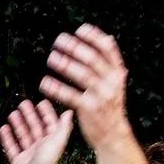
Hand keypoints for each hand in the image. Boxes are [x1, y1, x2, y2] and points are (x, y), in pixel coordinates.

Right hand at [0, 99, 73, 163]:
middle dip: (29, 115)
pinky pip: (12, 147)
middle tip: (24, 104)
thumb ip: (64, 126)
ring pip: (23, 135)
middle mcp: (41, 146)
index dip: (46, 112)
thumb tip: (69, 112)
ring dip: (18, 124)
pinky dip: (7, 138)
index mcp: (52, 140)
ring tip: (13, 114)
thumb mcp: (58, 140)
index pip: (49, 122)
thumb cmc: (48, 161)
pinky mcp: (18, 160)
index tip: (41, 102)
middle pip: (35, 127)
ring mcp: (29, 153)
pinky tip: (3, 129)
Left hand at [39, 24, 131, 149]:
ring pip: (82, 75)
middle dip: (75, 47)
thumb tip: (107, 38)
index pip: (108, 49)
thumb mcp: (115, 83)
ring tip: (51, 57)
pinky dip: (56, 88)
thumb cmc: (108, 105)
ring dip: (65, 65)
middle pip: (93, 59)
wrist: (112, 134)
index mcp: (118, 73)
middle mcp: (112, 82)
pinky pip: (70, 96)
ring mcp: (102, 95)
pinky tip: (44, 82)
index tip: (79, 29)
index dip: (94, 37)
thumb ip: (110, 64)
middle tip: (59, 40)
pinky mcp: (89, 109)